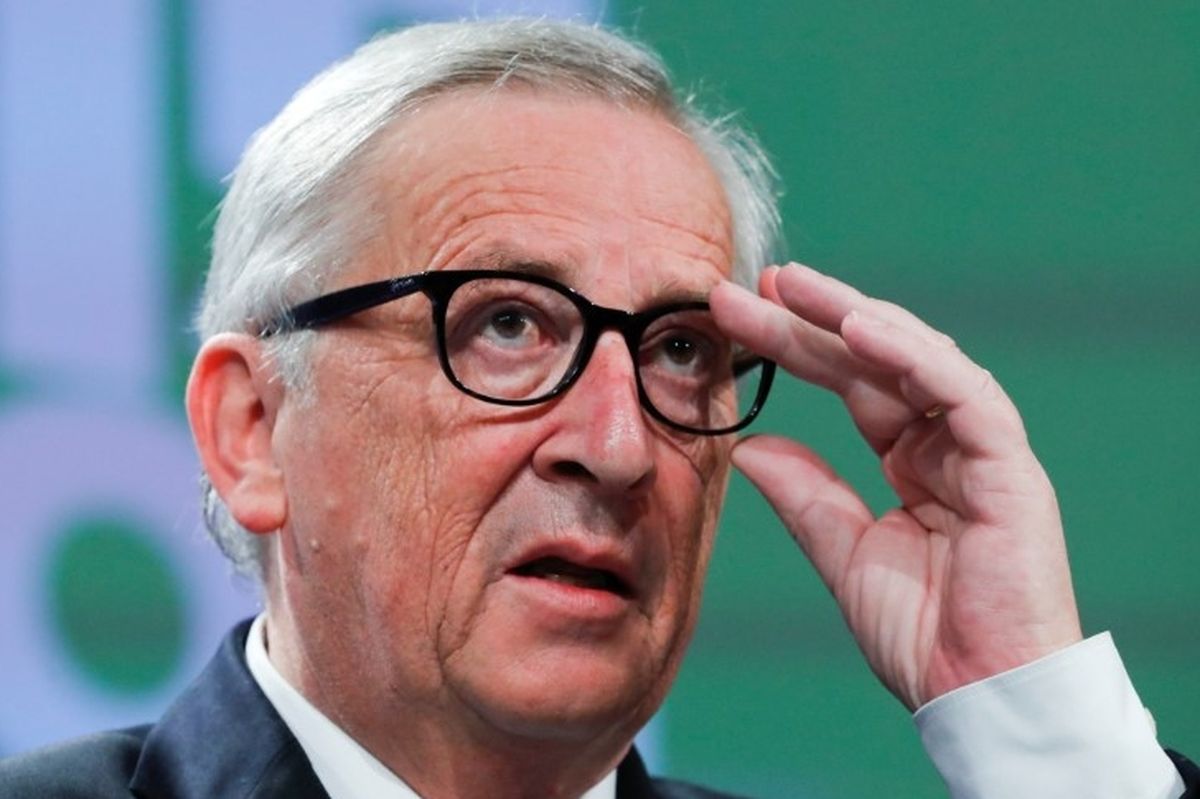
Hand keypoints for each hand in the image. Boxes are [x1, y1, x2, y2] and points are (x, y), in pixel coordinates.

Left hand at [709, 264, 1082, 709]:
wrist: (976, 696)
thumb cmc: (923, 635)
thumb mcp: (843, 553)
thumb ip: (804, 495)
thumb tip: (749, 446)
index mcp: (914, 461)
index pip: (852, 384)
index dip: (799, 347)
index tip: (739, 316)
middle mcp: (948, 444)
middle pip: (876, 361)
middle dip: (813, 319)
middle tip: (754, 283)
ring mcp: (982, 450)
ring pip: (919, 358)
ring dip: (854, 317)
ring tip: (792, 287)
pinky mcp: (1009, 467)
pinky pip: (962, 393)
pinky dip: (911, 356)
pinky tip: (857, 327)